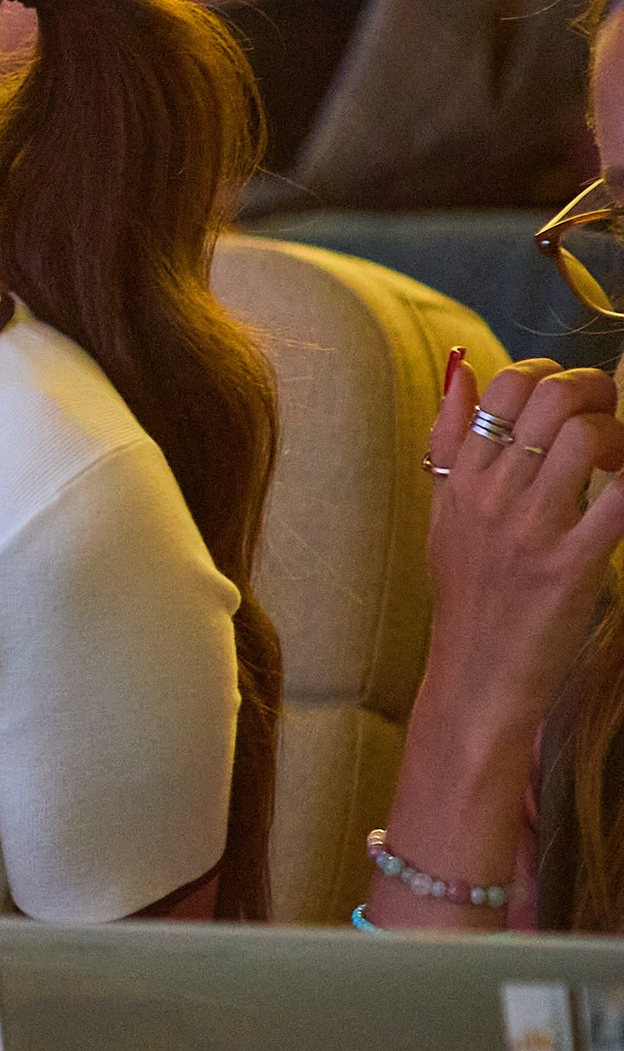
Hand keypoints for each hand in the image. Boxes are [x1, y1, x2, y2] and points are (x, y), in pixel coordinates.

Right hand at [424, 352, 623, 744]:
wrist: (474, 678)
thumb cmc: (466, 596)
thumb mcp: (444, 514)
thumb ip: (450, 440)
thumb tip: (461, 372)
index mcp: (463, 477)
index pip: (506, 385)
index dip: (549, 373)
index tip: (569, 398)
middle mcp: (493, 494)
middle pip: (551, 397)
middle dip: (595, 392)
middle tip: (608, 418)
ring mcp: (532, 529)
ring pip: (587, 436)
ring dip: (619, 435)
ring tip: (619, 460)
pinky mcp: (572, 565)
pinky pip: (618, 502)